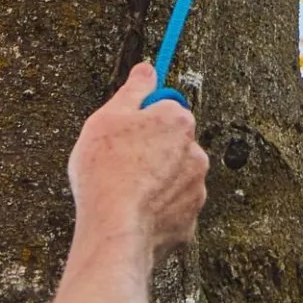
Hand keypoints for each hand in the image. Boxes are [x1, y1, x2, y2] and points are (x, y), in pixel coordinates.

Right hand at [69, 63, 208, 253]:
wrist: (116, 233)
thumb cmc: (107, 172)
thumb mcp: (107, 118)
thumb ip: (132, 90)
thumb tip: (147, 69)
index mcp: (178, 122)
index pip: (166, 109)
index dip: (141, 120)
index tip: (124, 133)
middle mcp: (196, 153)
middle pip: (172, 145)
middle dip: (151, 152)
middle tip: (120, 166)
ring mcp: (195, 190)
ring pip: (174, 179)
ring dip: (156, 183)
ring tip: (124, 195)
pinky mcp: (189, 223)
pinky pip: (171, 211)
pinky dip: (157, 213)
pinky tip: (134, 216)